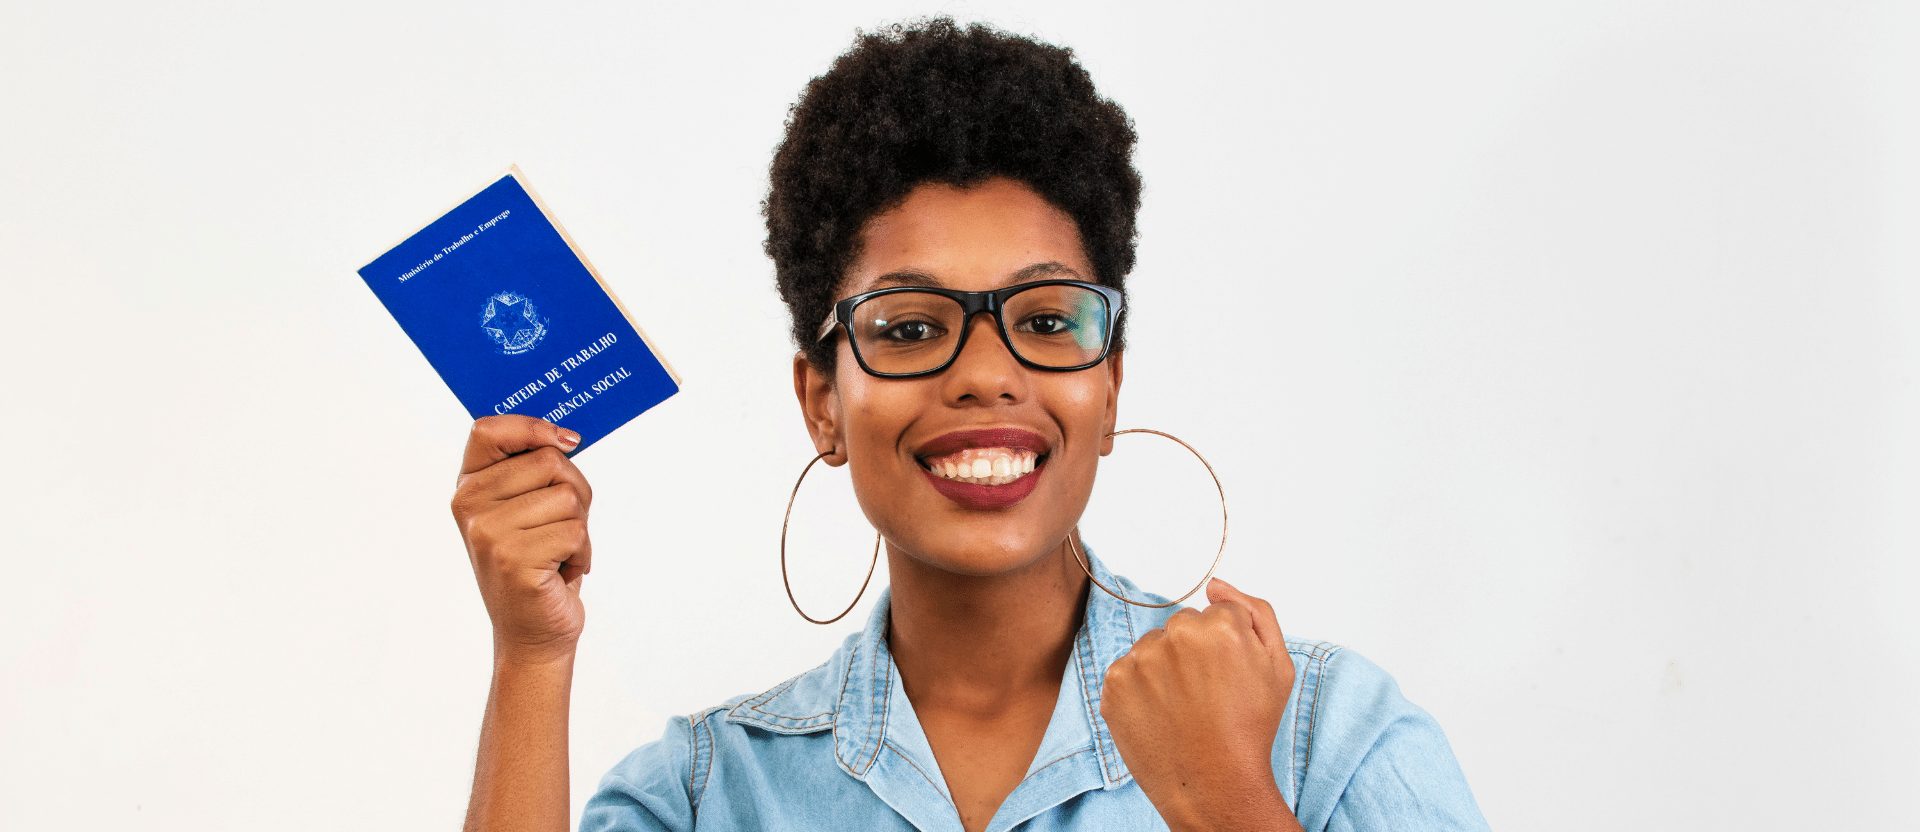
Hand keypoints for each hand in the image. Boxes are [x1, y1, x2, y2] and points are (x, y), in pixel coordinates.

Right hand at [451, 415, 592, 663]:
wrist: (533, 632)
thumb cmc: (538, 563)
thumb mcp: (528, 508)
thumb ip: (533, 469)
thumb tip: (565, 436)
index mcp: (469, 488)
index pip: (488, 430)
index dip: (532, 426)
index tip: (566, 441)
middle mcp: (470, 507)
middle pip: (549, 461)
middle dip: (575, 492)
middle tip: (561, 526)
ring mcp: (489, 534)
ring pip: (569, 497)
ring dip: (580, 527)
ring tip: (557, 553)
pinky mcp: (513, 560)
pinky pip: (575, 532)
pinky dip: (582, 553)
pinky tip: (560, 571)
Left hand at [1100, 578, 1300, 831]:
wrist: (1215, 784)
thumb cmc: (1251, 727)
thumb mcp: (1278, 665)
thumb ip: (1255, 611)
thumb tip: (1215, 585)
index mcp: (1219, 624)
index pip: (1216, 613)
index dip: (1225, 646)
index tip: (1228, 675)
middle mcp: (1176, 633)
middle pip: (1182, 627)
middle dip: (1192, 651)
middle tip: (1206, 694)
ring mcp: (1141, 659)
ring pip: (1153, 647)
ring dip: (1163, 667)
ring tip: (1182, 707)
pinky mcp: (1114, 683)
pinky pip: (1127, 670)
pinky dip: (1140, 689)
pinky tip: (1159, 713)